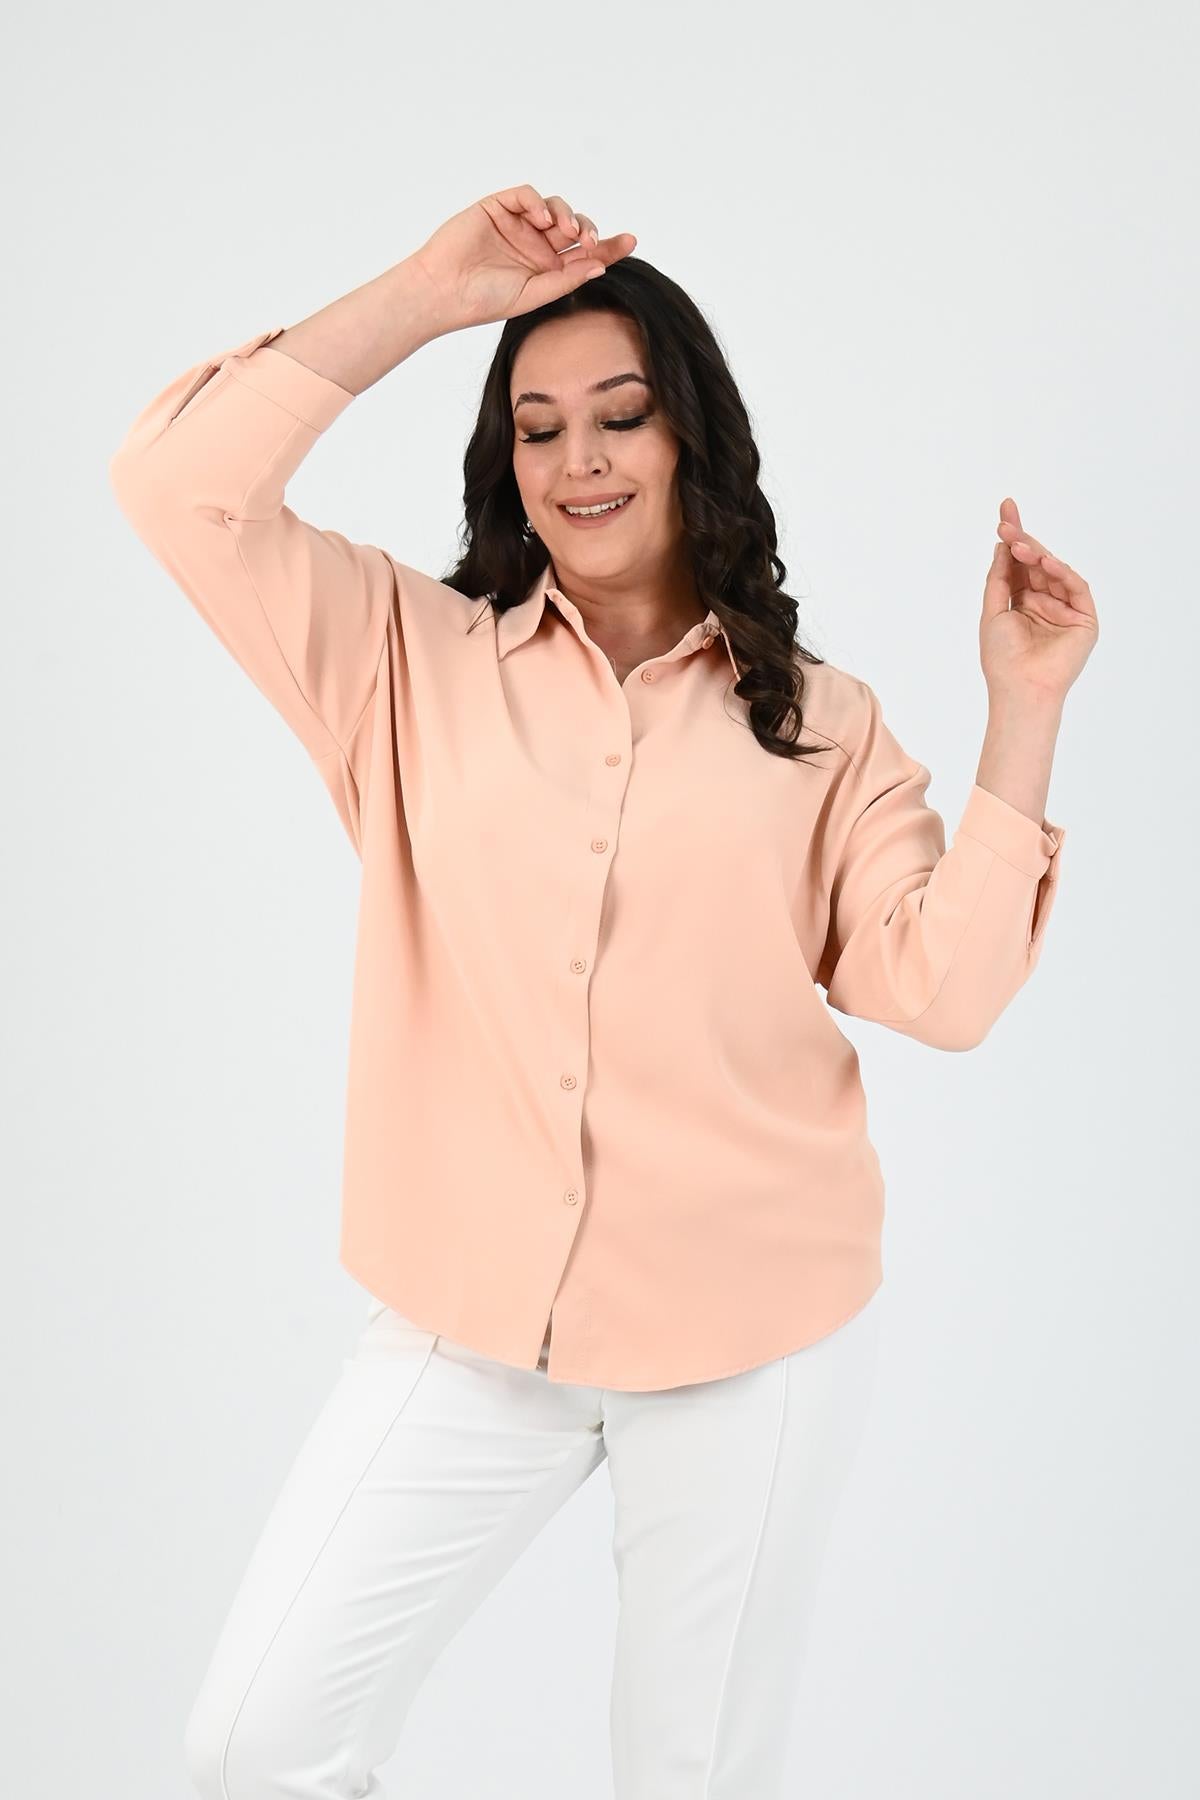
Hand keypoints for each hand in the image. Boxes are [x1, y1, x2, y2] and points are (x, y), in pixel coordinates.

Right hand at [409, 185, 636, 331]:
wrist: (444, 291)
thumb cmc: (484, 300)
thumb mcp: (534, 294)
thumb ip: (566, 279)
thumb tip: (600, 266)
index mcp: (546, 268)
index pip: (584, 253)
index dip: (608, 246)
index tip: (631, 241)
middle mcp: (535, 244)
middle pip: (574, 227)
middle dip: (589, 229)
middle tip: (594, 240)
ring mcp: (518, 224)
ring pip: (554, 207)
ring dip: (567, 214)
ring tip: (566, 230)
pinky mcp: (498, 207)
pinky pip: (526, 195)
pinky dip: (538, 201)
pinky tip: (542, 218)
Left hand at [980, 497, 1098, 705]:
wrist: (1020, 689)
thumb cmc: (1002, 659)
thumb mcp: (993, 611)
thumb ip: (999, 579)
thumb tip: (1002, 546)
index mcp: (1023, 602)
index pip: (1018, 564)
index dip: (1012, 537)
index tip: (1004, 509)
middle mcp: (1045, 602)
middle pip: (1036, 562)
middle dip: (1022, 540)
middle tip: (1006, 521)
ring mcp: (1066, 609)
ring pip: (1054, 571)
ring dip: (1036, 554)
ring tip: (1018, 543)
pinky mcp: (1084, 619)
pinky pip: (1075, 587)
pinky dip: (1061, 573)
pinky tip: (1045, 562)